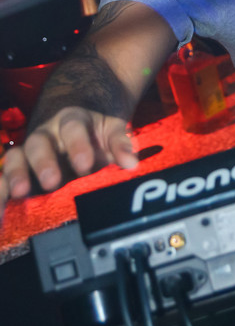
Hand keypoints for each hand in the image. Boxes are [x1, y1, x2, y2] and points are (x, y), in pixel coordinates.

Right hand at [0, 107, 137, 216]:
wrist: (78, 114)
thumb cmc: (97, 129)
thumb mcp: (112, 129)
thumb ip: (120, 145)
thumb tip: (132, 163)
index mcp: (72, 120)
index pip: (73, 128)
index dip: (78, 146)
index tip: (85, 164)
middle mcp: (46, 133)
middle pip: (39, 143)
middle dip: (44, 162)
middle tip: (52, 181)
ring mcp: (29, 151)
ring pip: (15, 157)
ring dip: (15, 175)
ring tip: (19, 193)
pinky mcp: (19, 169)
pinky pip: (4, 177)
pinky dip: (1, 191)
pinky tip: (1, 211)